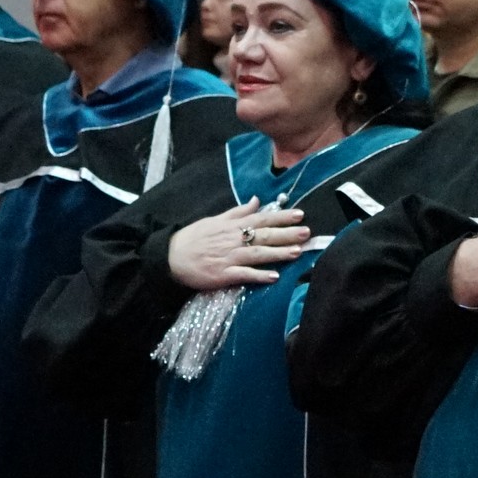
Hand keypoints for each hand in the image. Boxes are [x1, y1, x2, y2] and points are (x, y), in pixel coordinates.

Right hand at [168, 198, 308, 290]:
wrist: (171, 256)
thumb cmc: (194, 237)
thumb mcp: (215, 219)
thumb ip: (238, 211)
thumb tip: (257, 200)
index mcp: (232, 226)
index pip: (262, 218)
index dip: (281, 216)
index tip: (300, 214)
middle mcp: (233, 240)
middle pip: (264, 235)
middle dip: (286, 234)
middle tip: (307, 232)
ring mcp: (229, 258)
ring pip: (257, 254)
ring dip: (278, 253)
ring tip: (297, 252)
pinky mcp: (223, 275)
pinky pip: (244, 275)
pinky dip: (258, 276)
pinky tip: (274, 277)